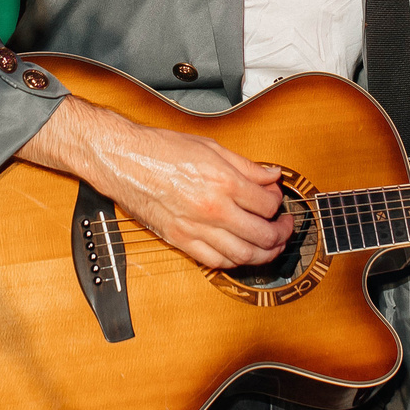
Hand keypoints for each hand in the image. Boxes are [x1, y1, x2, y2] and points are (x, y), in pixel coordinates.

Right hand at [22, 99, 288, 268]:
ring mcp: (196, 229)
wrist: (124, 160)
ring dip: (264, 254)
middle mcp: (213, 209)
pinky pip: (216, 262)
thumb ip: (246, 166)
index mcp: (223, 181)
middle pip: (263, 235)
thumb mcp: (211, 146)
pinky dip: (234, 262)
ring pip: (243, 255)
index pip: (268, 204)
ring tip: (270, 245)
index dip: (279, 203)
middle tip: (285, 228)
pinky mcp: (180, 241)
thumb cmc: (162, 149)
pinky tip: (241, 253)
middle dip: (281, 234)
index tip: (277, 200)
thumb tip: (272, 176)